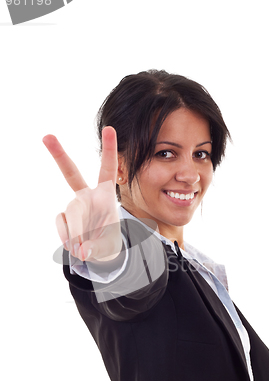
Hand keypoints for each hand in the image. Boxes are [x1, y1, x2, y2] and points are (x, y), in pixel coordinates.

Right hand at [43, 127, 121, 261]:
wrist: (100, 251)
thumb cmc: (109, 242)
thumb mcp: (110, 246)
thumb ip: (98, 249)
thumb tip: (83, 252)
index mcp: (105, 195)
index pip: (108, 169)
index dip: (109, 149)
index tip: (109, 128)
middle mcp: (87, 195)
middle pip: (71, 173)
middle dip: (59, 155)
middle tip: (47, 136)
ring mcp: (74, 205)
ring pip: (70, 214)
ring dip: (77, 233)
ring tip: (84, 248)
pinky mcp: (64, 216)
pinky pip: (63, 227)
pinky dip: (68, 238)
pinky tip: (75, 245)